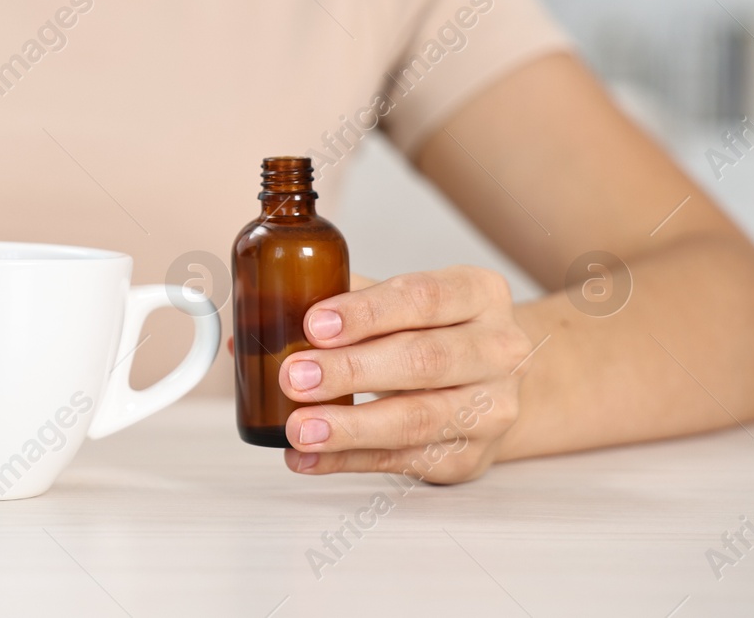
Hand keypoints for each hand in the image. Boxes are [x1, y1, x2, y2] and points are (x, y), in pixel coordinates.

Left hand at [278, 266, 532, 482]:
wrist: (490, 381)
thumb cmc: (433, 330)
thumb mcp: (402, 301)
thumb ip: (339, 301)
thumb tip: (255, 318)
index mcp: (478, 293)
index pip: (423, 298)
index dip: (367, 312)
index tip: (315, 324)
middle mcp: (498, 350)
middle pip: (423, 360)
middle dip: (352, 371)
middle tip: (294, 377)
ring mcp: (491, 408)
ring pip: (418, 419)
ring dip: (350, 427)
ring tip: (299, 427)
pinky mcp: (470, 456)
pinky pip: (404, 461)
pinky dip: (349, 460)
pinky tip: (308, 457)